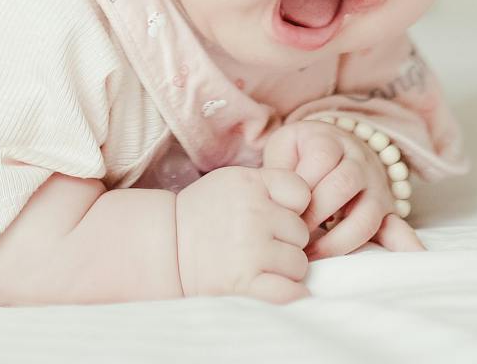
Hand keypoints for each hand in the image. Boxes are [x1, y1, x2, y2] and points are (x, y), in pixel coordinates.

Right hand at [173, 165, 312, 302]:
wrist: (166, 244)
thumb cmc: (203, 213)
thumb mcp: (232, 182)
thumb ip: (268, 186)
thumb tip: (310, 208)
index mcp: (250, 184)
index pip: (301, 193)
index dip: (292, 207)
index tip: (275, 215)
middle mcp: (253, 214)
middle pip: (301, 233)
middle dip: (287, 241)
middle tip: (261, 244)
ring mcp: (251, 250)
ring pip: (299, 264)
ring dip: (285, 269)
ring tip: (259, 264)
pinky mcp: (245, 282)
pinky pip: (290, 292)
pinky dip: (290, 294)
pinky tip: (277, 287)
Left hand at [261, 118, 424, 259]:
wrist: (333, 146)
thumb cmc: (299, 154)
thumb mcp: (284, 149)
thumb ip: (279, 171)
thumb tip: (277, 203)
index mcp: (330, 140)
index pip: (321, 158)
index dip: (302, 186)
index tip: (283, 209)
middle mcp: (358, 161)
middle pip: (345, 183)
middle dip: (317, 212)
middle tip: (294, 232)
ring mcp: (375, 186)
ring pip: (367, 213)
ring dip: (340, 239)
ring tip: (314, 255)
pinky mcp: (386, 210)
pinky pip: (399, 227)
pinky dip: (406, 244)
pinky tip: (413, 257)